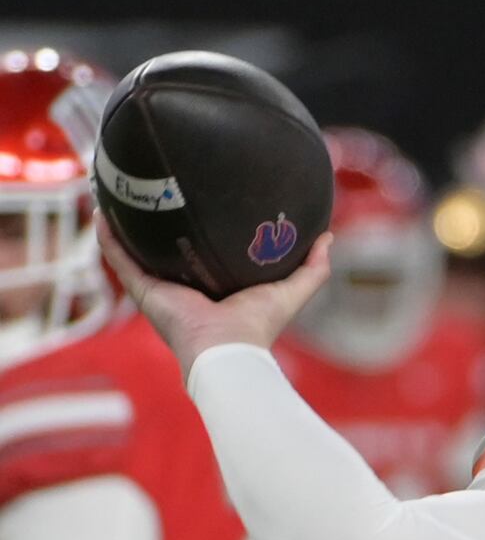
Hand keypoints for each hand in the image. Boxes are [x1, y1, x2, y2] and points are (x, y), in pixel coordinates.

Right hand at [95, 213, 332, 377]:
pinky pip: (120, 260)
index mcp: (216, 286)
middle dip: (162, 224)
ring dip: (128, 225)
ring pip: (138, 251)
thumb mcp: (292, 291)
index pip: (207, 253)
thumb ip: (312, 268)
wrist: (227, 349)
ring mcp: (161, 289)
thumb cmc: (259, 325)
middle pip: (169, 250)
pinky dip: (109, 238)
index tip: (205, 200)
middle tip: (159, 190)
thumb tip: (327, 237)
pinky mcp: (144, 292)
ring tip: (121, 194)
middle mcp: (186, 287)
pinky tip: (103, 212)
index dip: (204, 230)